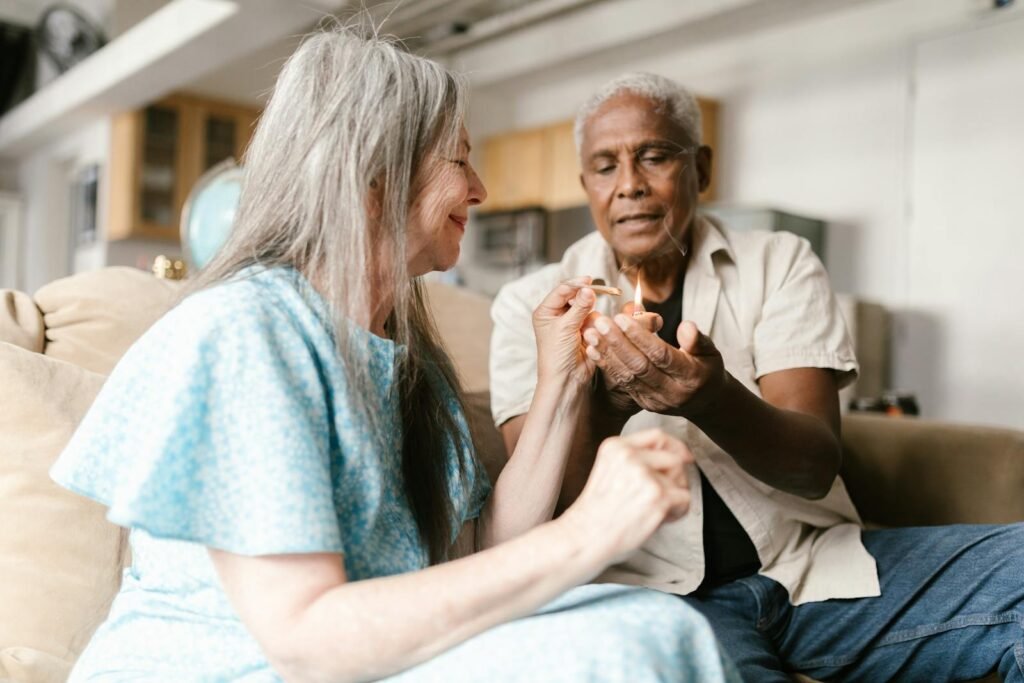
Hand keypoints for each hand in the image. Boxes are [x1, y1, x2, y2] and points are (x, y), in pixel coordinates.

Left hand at [532, 278, 597, 386]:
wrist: (566, 379)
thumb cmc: (557, 355)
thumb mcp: (565, 327)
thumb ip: (579, 307)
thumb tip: (589, 289)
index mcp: (545, 311)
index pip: (561, 290)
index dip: (575, 284)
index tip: (589, 280)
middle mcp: (557, 315)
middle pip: (576, 297)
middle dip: (585, 303)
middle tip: (595, 302)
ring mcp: (571, 323)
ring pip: (588, 309)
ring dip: (590, 319)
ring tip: (586, 333)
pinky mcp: (584, 332)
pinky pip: (594, 321)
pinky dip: (595, 327)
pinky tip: (590, 338)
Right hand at [560, 429, 692, 564]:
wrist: (585, 537)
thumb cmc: (597, 512)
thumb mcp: (608, 470)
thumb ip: (634, 459)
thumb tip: (678, 456)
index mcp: (615, 446)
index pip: (657, 435)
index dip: (675, 447)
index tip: (684, 458)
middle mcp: (629, 456)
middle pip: (674, 458)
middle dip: (675, 478)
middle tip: (660, 498)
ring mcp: (644, 475)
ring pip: (680, 480)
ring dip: (674, 497)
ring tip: (654, 511)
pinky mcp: (657, 496)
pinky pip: (685, 499)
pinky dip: (677, 512)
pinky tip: (659, 519)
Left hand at [582, 315, 725, 418]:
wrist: (703, 402)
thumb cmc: (706, 369)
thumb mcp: (710, 352)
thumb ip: (697, 339)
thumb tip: (686, 326)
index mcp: (690, 377)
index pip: (661, 355)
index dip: (640, 337)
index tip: (622, 318)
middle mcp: (671, 392)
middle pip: (639, 366)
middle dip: (617, 343)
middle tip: (600, 322)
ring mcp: (655, 400)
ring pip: (627, 375)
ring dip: (606, 353)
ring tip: (591, 333)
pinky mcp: (642, 402)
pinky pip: (622, 383)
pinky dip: (606, 364)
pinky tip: (593, 349)